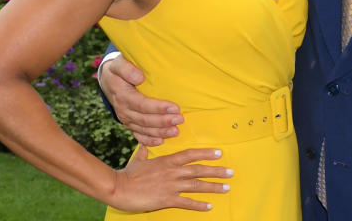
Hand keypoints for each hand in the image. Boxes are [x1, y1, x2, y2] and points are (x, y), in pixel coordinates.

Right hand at [98, 54, 183, 144]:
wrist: (108, 80)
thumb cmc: (117, 70)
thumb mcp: (118, 64)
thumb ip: (127, 69)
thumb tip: (140, 78)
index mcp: (122, 96)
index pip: (142, 104)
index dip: (158, 108)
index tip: (175, 108)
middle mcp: (123, 110)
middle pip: (145, 120)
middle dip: (163, 121)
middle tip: (180, 120)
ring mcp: (126, 119)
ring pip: (143, 129)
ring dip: (160, 132)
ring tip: (176, 131)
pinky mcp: (129, 124)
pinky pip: (138, 135)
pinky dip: (149, 141)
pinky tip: (161, 142)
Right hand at [113, 145, 231, 211]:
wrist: (119, 188)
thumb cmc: (128, 174)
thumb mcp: (139, 160)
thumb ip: (145, 152)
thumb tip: (145, 145)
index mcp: (167, 161)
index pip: (191, 154)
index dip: (206, 153)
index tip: (219, 153)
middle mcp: (172, 172)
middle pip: (199, 170)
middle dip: (216, 171)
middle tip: (231, 172)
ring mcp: (171, 186)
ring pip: (197, 185)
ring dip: (213, 187)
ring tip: (226, 188)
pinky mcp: (167, 199)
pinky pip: (187, 202)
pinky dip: (199, 205)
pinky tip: (209, 206)